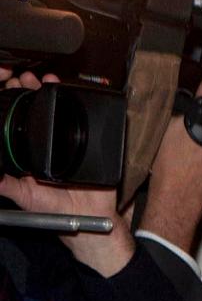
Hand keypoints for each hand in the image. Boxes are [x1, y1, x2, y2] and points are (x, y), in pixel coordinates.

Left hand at [0, 70, 133, 275]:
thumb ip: (7, 184)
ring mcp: (71, 144)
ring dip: (53, 94)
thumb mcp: (24, 196)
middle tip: (25, 79)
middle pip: (37, 111)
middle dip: (29, 92)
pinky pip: (88, 123)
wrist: (92, 220)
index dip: (12, 105)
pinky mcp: (93, 146)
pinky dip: (82, 106)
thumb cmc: (58, 212)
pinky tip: (73, 92)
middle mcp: (48, 145)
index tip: (10, 89)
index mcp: (28, 154)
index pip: (17, 123)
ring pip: (60, 112)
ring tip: (45, 81)